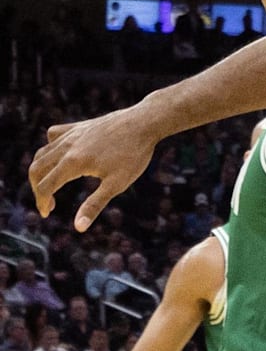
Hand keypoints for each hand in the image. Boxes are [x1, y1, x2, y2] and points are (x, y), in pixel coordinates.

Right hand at [30, 108, 156, 230]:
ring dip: (41, 170)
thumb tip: (79, 227)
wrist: (144, 123)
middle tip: (48, 203)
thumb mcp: (117, 184)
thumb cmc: (134, 155)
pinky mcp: (79, 126)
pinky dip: (50, 147)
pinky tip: (60, 156)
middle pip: (37, 169)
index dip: (42, 202)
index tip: (46, 214)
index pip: (46, 186)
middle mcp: (66, 146)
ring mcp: (71, 134)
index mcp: (72, 162)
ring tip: (51, 185)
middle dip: (37, 188)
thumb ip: (94, 205)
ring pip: (43, 152)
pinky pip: (54, 135)